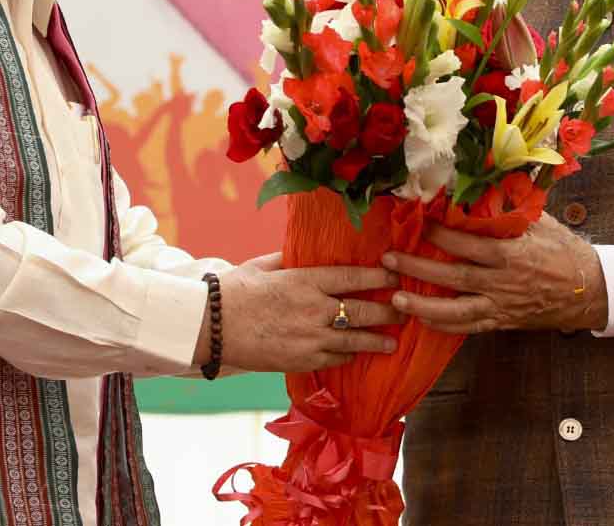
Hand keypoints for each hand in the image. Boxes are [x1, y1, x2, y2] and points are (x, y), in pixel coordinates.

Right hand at [203, 260, 401, 372]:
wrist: (210, 326)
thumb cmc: (233, 291)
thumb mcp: (263, 266)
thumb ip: (289, 259)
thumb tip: (305, 251)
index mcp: (305, 280)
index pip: (353, 277)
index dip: (379, 277)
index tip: (395, 276)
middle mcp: (313, 309)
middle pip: (362, 311)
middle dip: (387, 311)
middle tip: (403, 310)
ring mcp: (309, 338)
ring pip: (355, 341)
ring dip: (377, 341)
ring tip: (392, 342)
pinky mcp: (301, 361)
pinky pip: (334, 358)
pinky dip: (348, 356)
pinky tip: (356, 354)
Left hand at [381, 213, 607, 334]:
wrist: (590, 290)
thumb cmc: (563, 250)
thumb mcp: (540, 222)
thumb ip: (509, 208)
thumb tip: (481, 184)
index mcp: (511, 253)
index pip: (468, 244)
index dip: (440, 235)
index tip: (419, 222)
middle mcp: (503, 282)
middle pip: (453, 278)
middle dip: (418, 269)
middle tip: (388, 260)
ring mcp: (502, 305)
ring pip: (456, 311)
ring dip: (423, 306)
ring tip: (395, 299)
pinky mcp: (503, 322)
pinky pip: (469, 328)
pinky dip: (443, 326)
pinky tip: (421, 319)